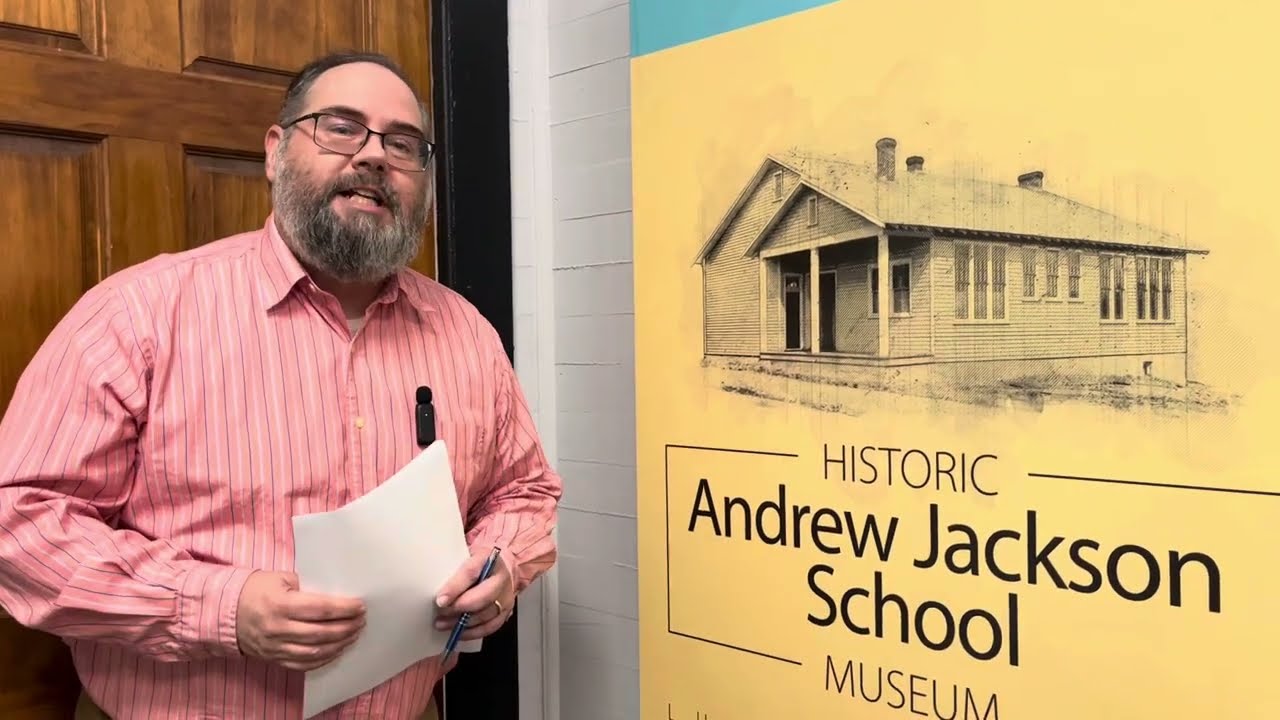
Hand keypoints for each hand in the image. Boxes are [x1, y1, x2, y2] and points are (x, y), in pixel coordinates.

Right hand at [235, 571, 365, 671]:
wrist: (225, 612)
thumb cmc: (254, 590)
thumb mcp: (279, 578)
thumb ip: (305, 585)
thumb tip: (332, 592)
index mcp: (281, 605)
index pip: (321, 609)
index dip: (344, 608)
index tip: (360, 606)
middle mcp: (279, 628)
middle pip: (322, 633)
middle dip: (347, 627)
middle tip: (361, 621)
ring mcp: (276, 647)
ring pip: (315, 652)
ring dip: (339, 645)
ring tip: (353, 635)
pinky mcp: (274, 658)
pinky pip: (303, 664)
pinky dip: (323, 659)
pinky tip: (336, 650)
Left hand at [433, 547, 514, 641]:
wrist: (499, 569)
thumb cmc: (478, 565)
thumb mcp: (464, 558)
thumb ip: (452, 569)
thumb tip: (431, 583)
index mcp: (488, 559)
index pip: (471, 573)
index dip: (455, 587)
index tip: (440, 599)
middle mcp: (501, 579)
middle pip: (483, 596)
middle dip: (459, 607)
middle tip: (441, 612)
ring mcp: (505, 597)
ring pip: (486, 614)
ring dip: (462, 622)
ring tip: (443, 623)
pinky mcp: (505, 613)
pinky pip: (490, 627)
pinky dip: (472, 632)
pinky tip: (458, 632)